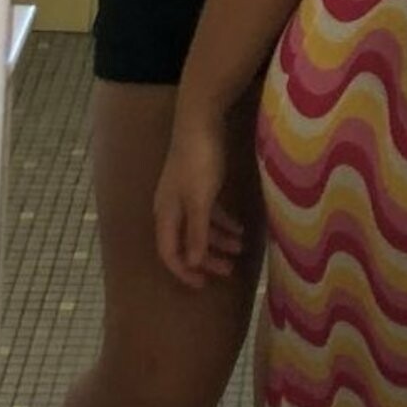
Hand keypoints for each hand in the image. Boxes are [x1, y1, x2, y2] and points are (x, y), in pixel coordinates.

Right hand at [153, 112, 243, 288]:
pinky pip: (209, 211)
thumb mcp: (200, 201)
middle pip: (185, 242)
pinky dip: (223, 222)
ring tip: (241, 249)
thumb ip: (196, 232)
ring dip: (218, 240)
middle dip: (206, 259)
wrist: (200, 121)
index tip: (202, 285)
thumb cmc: (199, 162)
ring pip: (199, 227)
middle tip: (229, 271)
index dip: (183, 272)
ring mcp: (184, 195)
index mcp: (166, 213)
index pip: (169, 252)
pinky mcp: (199, 183)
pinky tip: (239, 228)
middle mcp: (171, 207)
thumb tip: (191, 263)